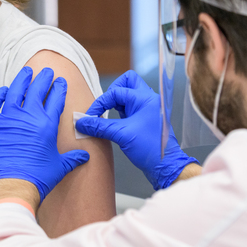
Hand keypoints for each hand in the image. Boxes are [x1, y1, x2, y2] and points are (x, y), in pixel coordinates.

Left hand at [0, 67, 89, 204]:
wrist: (11, 187)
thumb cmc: (37, 178)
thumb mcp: (59, 166)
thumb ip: (73, 158)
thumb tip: (85, 156)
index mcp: (47, 124)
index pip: (56, 99)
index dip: (59, 88)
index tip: (60, 81)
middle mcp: (29, 116)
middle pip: (37, 89)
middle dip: (44, 78)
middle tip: (46, 71)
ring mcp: (9, 118)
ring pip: (16, 90)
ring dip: (23, 79)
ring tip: (26, 72)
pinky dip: (0, 94)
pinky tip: (4, 91)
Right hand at [76, 70, 197, 189]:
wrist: (165, 165)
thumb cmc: (149, 148)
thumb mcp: (121, 135)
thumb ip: (100, 126)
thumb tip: (81, 122)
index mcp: (146, 99)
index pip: (116, 91)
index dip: (100, 103)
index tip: (90, 116)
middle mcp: (148, 99)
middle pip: (128, 81)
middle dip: (112, 91)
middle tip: (105, 106)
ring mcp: (148, 108)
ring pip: (128, 93)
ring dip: (116, 102)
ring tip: (108, 117)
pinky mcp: (145, 117)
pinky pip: (130, 106)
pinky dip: (120, 111)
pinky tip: (113, 123)